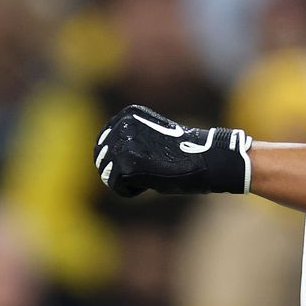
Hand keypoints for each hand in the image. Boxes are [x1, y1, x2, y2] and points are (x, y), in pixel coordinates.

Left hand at [96, 104, 252, 196]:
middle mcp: (121, 125)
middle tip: (141, 176)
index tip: (138, 165)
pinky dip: (130, 191)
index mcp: (128, 114)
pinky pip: (115, 185)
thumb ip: (130, 141)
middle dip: (118, 171)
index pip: (105, 140)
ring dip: (125, 181)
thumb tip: (103, 159)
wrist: (203, 158)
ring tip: (147, 178)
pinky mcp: (126, 163)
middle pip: (102, 156)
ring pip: (106, 172)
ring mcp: (122, 143)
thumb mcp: (152, 138)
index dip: (117, 158)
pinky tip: (148, 184)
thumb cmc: (183, 153)